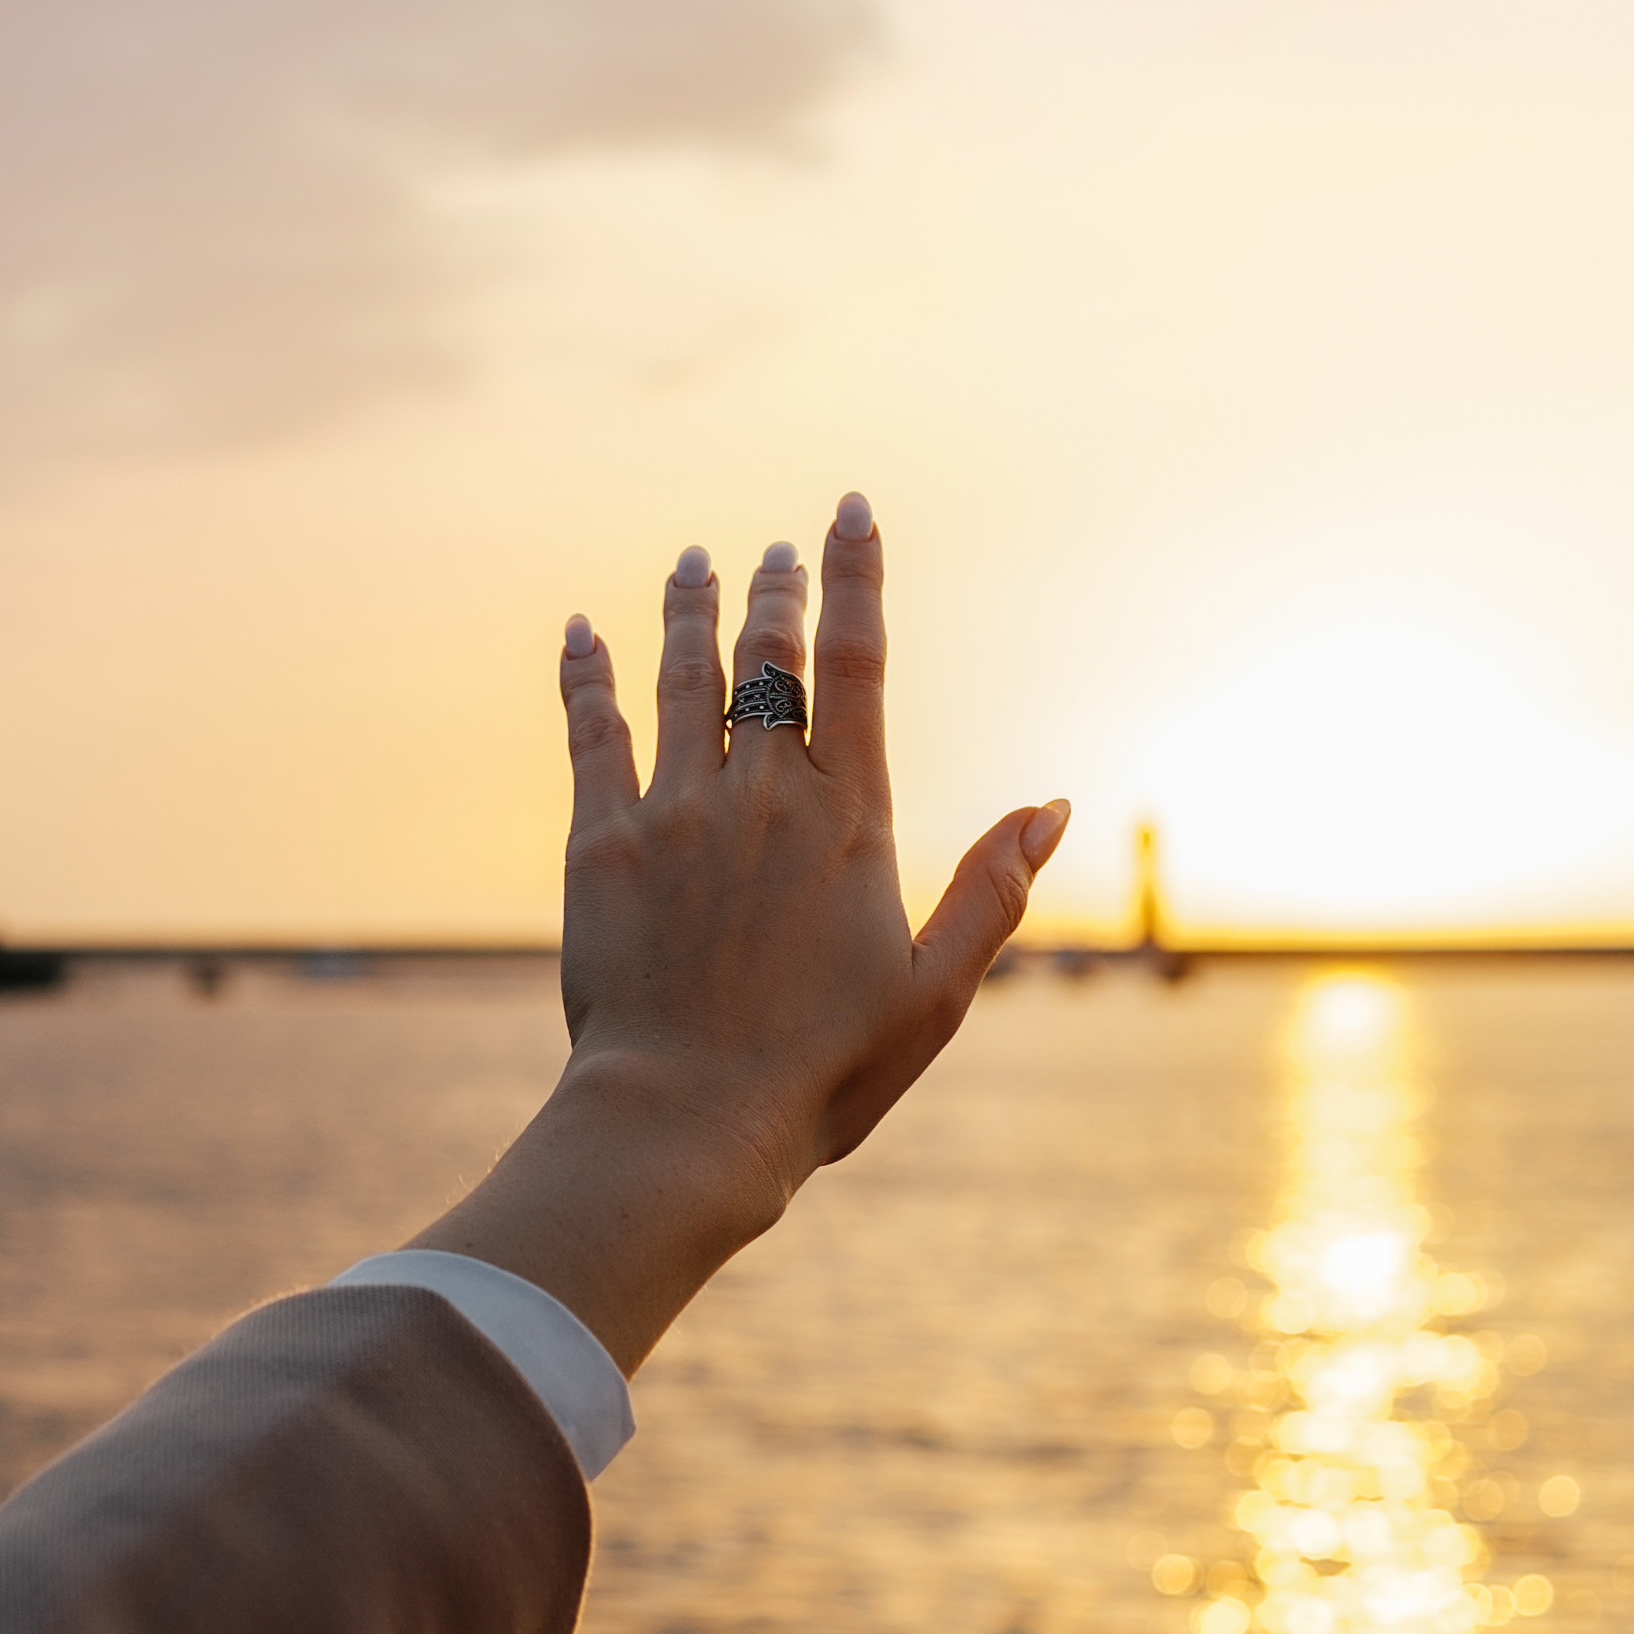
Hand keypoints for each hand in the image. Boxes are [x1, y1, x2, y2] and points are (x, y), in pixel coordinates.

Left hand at [412, 494, 1067, 1373]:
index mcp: (849, 819)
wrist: (687, 1120)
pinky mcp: (601, 844)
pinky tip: (579, 631)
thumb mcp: (935, 993)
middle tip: (775, 547)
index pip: (855, 662)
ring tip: (693, 559)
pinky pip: (591, 734)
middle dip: (775, 589)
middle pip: (768, 656)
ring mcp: (675, 811)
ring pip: (682, 677)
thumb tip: (1054, 806)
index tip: (848, 513)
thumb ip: (991, 891)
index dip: (854, 577)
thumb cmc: (823, 1072)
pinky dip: (587, 674)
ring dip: (687, 609)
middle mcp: (762, 793)